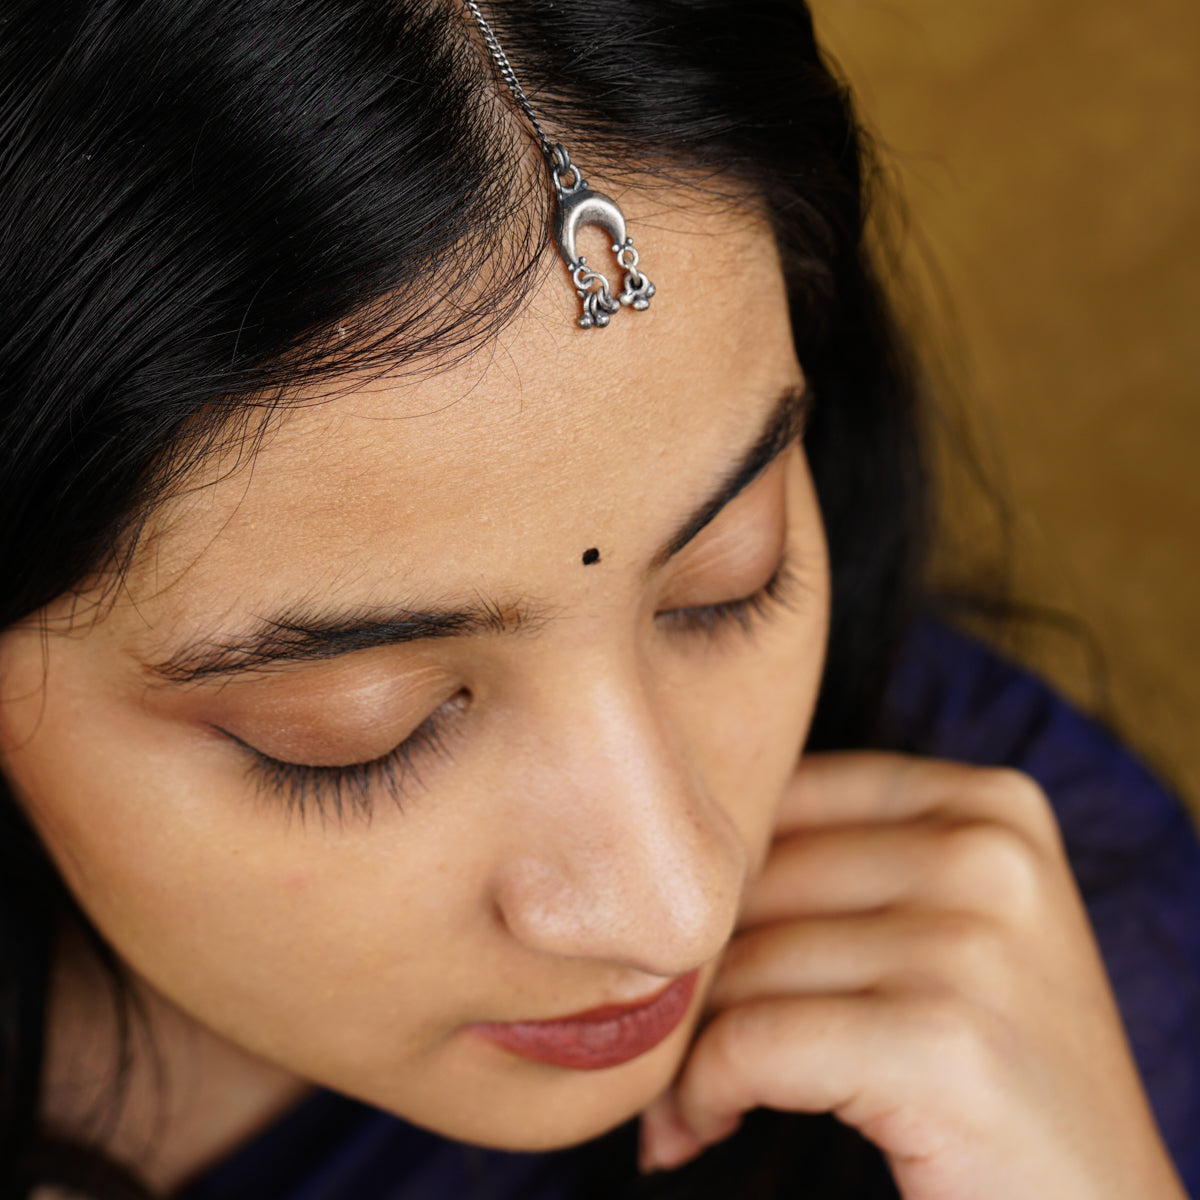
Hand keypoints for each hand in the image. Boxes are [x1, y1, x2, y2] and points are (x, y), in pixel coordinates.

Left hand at [639, 752, 1187, 1199]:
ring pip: (745, 965)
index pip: (781, 801)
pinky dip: (704, 1091)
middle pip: (756, 884)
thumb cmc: (996, 1071)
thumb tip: (664, 865)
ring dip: (686, 1045)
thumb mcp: (948, 931)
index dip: (716, 888)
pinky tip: (704, 1126)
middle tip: (669, 1040)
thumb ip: (838, 869)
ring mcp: (973, 943)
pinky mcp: (945, 1042)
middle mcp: (988, 853)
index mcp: (987, 805)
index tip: (693, 961)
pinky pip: (754, 1043)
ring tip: (690, 1096)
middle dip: (697, 973)